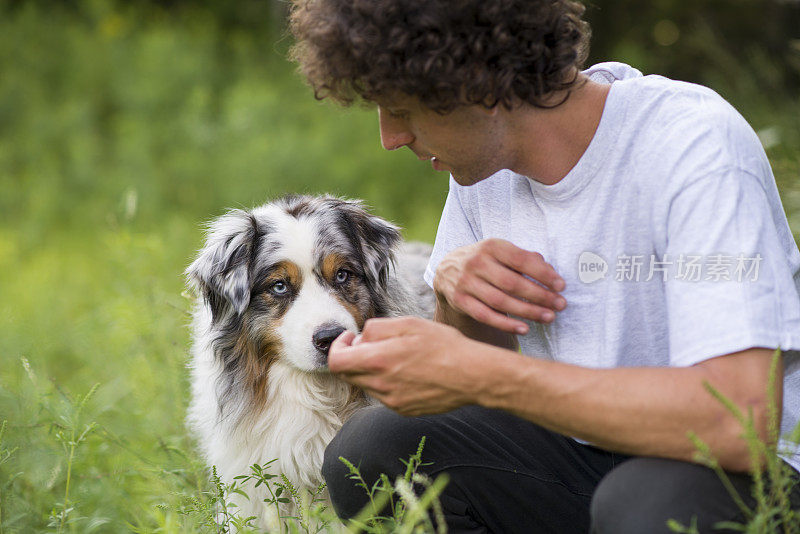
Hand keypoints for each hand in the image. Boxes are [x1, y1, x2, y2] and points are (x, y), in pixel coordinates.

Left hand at [328, 317, 481, 415]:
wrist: (472, 375)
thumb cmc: (443, 345)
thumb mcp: (409, 324)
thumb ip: (377, 329)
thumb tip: (360, 338)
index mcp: (378, 360)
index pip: (336, 361)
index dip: (338, 347)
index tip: (351, 337)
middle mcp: (381, 385)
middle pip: (347, 374)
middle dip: (353, 356)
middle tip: (372, 344)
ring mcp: (391, 401)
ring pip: (366, 384)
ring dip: (371, 369)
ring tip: (397, 357)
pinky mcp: (403, 409)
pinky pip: (383, 394)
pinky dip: (387, 382)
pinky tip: (409, 372)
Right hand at [433, 238, 565, 333]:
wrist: (448, 271)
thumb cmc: (486, 262)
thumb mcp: (502, 253)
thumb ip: (526, 259)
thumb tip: (550, 271)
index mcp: (491, 246)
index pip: (521, 259)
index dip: (543, 274)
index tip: (561, 286)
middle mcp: (476, 263)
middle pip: (512, 283)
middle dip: (539, 295)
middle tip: (560, 305)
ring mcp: (466, 283)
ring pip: (500, 301)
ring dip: (527, 311)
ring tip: (548, 317)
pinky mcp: (460, 301)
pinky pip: (486, 315)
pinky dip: (506, 324)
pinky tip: (524, 328)